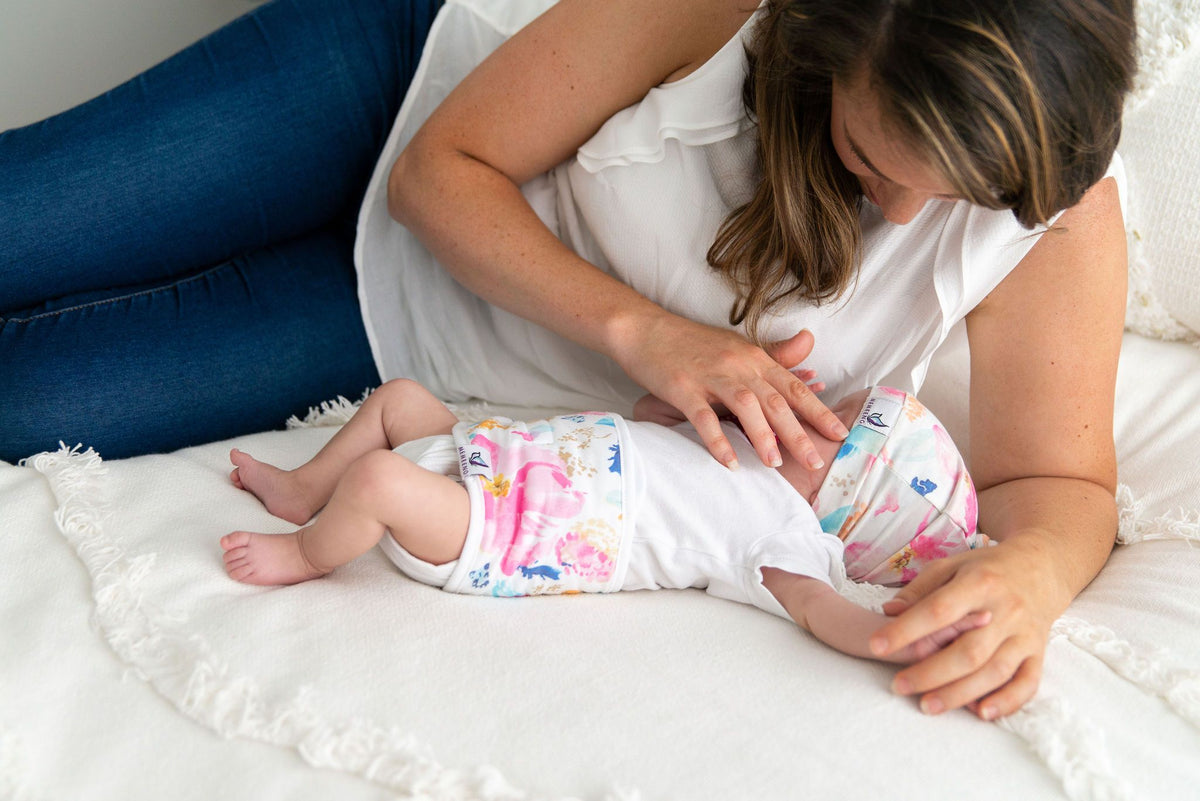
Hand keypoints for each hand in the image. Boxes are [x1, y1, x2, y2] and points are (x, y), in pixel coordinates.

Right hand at [617, 319, 846, 469]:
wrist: (645, 329)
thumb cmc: (692, 342)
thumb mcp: (737, 345)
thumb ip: (773, 353)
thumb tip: (809, 343)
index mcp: (754, 357)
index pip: (794, 387)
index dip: (819, 411)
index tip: (840, 433)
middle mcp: (738, 365)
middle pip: (776, 401)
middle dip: (799, 433)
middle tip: (816, 461)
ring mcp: (710, 376)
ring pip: (746, 407)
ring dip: (763, 436)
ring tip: (774, 464)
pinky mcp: (683, 388)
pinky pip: (704, 417)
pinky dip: (718, 441)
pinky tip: (729, 463)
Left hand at [868, 539, 1066, 719]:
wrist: (1039, 568)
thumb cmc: (985, 570)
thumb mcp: (951, 566)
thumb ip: (919, 590)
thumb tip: (889, 612)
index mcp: (979, 583)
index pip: (939, 610)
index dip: (907, 630)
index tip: (877, 646)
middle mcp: (1006, 611)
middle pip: (969, 650)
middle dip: (931, 672)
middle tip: (898, 685)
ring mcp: (1025, 634)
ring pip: (995, 671)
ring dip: (960, 693)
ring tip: (927, 706)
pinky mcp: (1038, 653)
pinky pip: (1027, 683)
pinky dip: (1006, 701)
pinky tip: (980, 713)